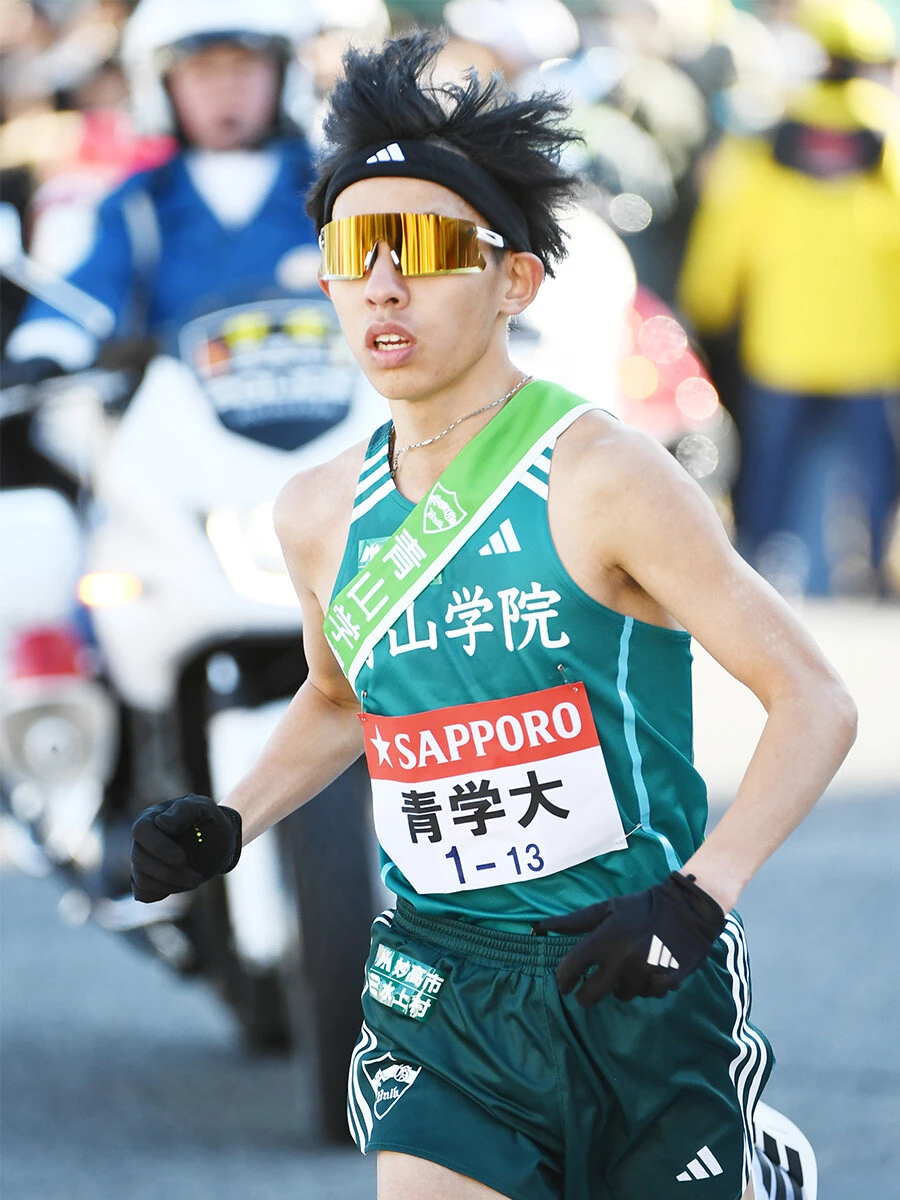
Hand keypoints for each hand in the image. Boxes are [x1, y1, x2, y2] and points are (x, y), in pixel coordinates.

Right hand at [131, 794, 241, 903]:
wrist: (218, 842)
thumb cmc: (210, 821)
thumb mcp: (204, 808)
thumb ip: (184, 810)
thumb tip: (161, 824)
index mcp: (152, 817)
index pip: (141, 831)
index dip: (159, 848)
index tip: (182, 859)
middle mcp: (142, 839)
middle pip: (140, 859)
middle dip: (169, 873)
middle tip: (197, 877)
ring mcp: (142, 860)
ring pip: (141, 880)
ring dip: (171, 886)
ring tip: (194, 880)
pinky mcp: (147, 878)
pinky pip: (143, 893)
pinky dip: (161, 893)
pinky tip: (180, 885)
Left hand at [532, 872, 724, 1004]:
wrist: (687, 909)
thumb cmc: (640, 907)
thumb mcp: (606, 909)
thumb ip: (573, 921)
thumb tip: (539, 926)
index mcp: (604, 940)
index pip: (571, 969)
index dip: (563, 980)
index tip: (564, 984)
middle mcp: (621, 961)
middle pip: (591, 996)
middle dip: (585, 995)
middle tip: (589, 988)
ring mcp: (644, 975)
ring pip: (622, 995)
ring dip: (622, 985)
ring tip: (630, 966)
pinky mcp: (666, 983)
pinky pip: (647, 995)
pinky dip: (647, 986)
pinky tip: (651, 969)